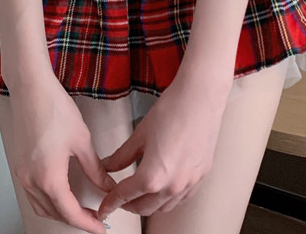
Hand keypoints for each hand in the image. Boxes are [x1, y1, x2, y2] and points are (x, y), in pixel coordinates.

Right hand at [6, 74, 118, 233]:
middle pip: (54, 213)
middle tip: (95, 219)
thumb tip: (108, 186)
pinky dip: (49, 201)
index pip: (70, 213)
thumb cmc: (55, 109)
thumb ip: (95, 169)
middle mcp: (31, 181)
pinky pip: (33, 194)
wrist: (31, 89)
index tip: (101, 228)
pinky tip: (62, 194)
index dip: (88, 223)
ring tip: (81, 209)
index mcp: (49, 178)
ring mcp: (22, 174)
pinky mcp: (19, 165)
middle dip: (75, 219)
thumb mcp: (82, 141)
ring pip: (41, 206)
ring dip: (61, 212)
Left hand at [95, 70, 229, 218]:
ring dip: (148, 205)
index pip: (125, 196)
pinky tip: (163, 189)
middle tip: (118, 199)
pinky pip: (182, 198)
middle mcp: (172, 186)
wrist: (200, 98)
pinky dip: (168, 199)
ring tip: (139, 195)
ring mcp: (189, 183)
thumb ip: (122, 156)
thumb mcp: (140, 134)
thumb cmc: (171, 111)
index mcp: (152, 177)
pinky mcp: (201, 176)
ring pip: (164, 207)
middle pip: (144, 208)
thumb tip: (108, 166)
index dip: (110, 203)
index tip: (103, 208)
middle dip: (128, 206)